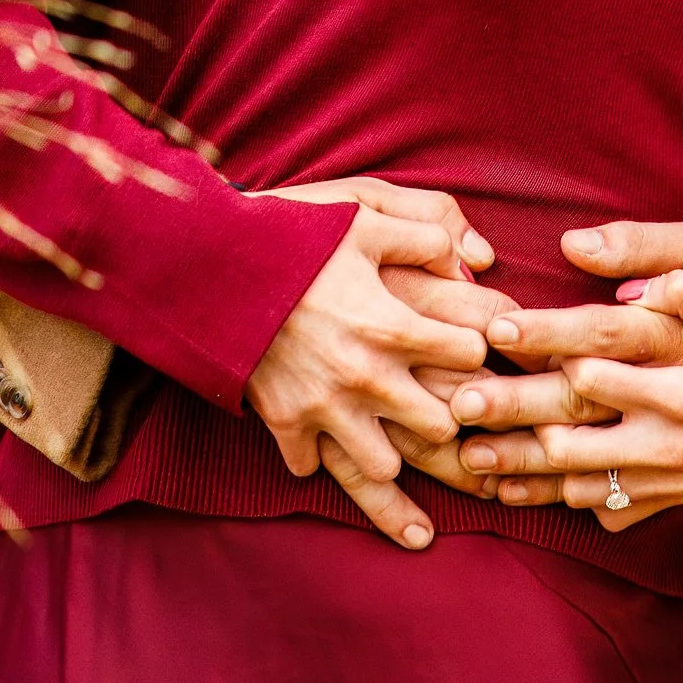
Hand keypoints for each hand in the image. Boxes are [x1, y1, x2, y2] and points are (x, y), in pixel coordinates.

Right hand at [248, 192, 507, 524]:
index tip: (459, 340)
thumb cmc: (293, 235)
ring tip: (385, 426)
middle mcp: (366, 376)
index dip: (471, 345)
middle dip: (445, 411)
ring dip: (388, 449)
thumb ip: (428, 233)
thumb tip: (474, 260)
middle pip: (441, 426)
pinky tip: (323, 430)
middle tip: (434, 394)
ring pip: (383, 467)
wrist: (208, 263)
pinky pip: (310, 467)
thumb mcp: (365, 216)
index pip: (472, 355)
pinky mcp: (282, 422)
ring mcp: (323, 407)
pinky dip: (317, 453)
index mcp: (393, 326)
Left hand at [453, 273, 682, 528]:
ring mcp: (668, 480)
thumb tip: (646, 278)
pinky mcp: (673, 499)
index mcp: (682, 393)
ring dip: (523, 474)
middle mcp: (668, 444)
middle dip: (511, 426)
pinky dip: (564, 502)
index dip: (543, 352)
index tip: (495, 336)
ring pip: (579, 484)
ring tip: (471, 462)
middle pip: (571, 439)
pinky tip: (523, 493)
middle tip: (457, 412)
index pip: (596, 374)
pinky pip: (609, 509)